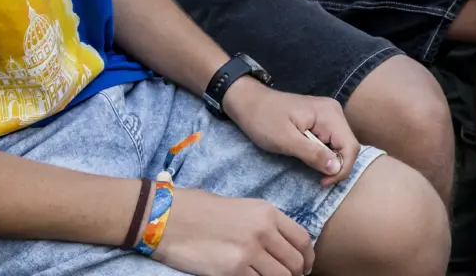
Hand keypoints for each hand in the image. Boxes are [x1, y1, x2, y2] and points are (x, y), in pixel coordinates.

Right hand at [154, 188, 314, 275]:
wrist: (167, 217)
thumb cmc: (199, 210)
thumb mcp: (240, 207)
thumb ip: (263, 224)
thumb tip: (280, 246)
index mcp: (266, 212)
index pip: (302, 239)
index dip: (307, 258)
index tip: (305, 267)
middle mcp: (262, 231)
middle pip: (295, 262)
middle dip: (295, 274)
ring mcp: (248, 252)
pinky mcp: (232, 270)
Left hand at [222, 80, 358, 188]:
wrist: (249, 102)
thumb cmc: (264, 120)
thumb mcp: (285, 140)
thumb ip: (313, 154)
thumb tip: (337, 168)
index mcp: (328, 114)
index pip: (350, 147)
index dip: (342, 169)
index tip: (323, 182)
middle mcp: (334, 112)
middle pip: (348, 146)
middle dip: (337, 166)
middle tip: (318, 179)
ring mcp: (329, 115)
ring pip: (341, 145)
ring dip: (330, 161)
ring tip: (313, 168)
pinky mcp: (322, 120)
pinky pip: (332, 141)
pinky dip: (325, 154)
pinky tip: (311, 158)